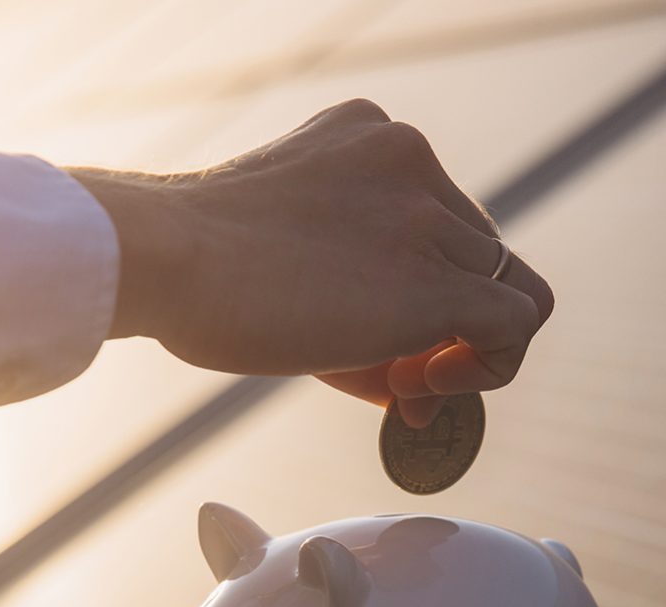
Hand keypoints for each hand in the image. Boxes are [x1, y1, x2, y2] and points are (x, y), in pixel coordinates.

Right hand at [69, 100, 551, 410]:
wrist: (164, 260)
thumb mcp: (288, 260)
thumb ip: (356, 300)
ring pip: (504, 287)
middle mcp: (413, 162)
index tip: (382, 336)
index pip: (436, 225)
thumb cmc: (197, 275)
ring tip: (405, 387)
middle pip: (473, 258)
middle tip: (395, 379)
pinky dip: (490, 367)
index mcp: (374, 142)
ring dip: (460, 349)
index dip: (423, 292)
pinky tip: (428, 390)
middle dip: (441, 324)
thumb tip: (415, 386)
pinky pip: (516, 321)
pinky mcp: (436, 280)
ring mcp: (428, 216)